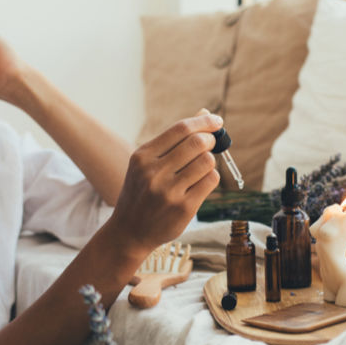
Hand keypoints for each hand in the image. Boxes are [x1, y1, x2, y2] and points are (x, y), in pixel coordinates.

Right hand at [104, 111, 222, 256]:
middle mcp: (154, 173)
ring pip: (207, 161)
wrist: (129, 231)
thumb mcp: (147, 164)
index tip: (216, 120)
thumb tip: (204, 113)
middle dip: (210, 140)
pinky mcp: (184, 208)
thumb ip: (174, 140)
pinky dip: (211, 177)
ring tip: (201, 166)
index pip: (181, 129)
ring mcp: (169, 192)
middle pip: (197, 143)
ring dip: (210, 160)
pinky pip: (210, 181)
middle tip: (211, 143)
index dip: (203, 121)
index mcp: (142, 157)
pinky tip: (201, 181)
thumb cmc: (142, 192)